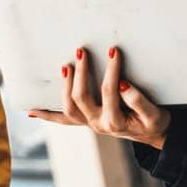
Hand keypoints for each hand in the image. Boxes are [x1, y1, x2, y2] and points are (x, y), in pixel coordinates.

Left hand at [29, 46, 170, 149]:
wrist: (152, 135)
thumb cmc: (153, 122)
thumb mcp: (154, 114)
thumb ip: (139, 101)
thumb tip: (122, 85)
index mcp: (115, 122)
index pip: (109, 91)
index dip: (111, 70)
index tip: (114, 52)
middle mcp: (98, 125)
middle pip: (81, 98)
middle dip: (81, 73)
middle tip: (82, 51)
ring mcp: (89, 124)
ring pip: (69, 108)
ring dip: (64, 87)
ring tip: (66, 66)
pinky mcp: (86, 121)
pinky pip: (63, 120)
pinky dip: (47, 116)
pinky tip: (32, 111)